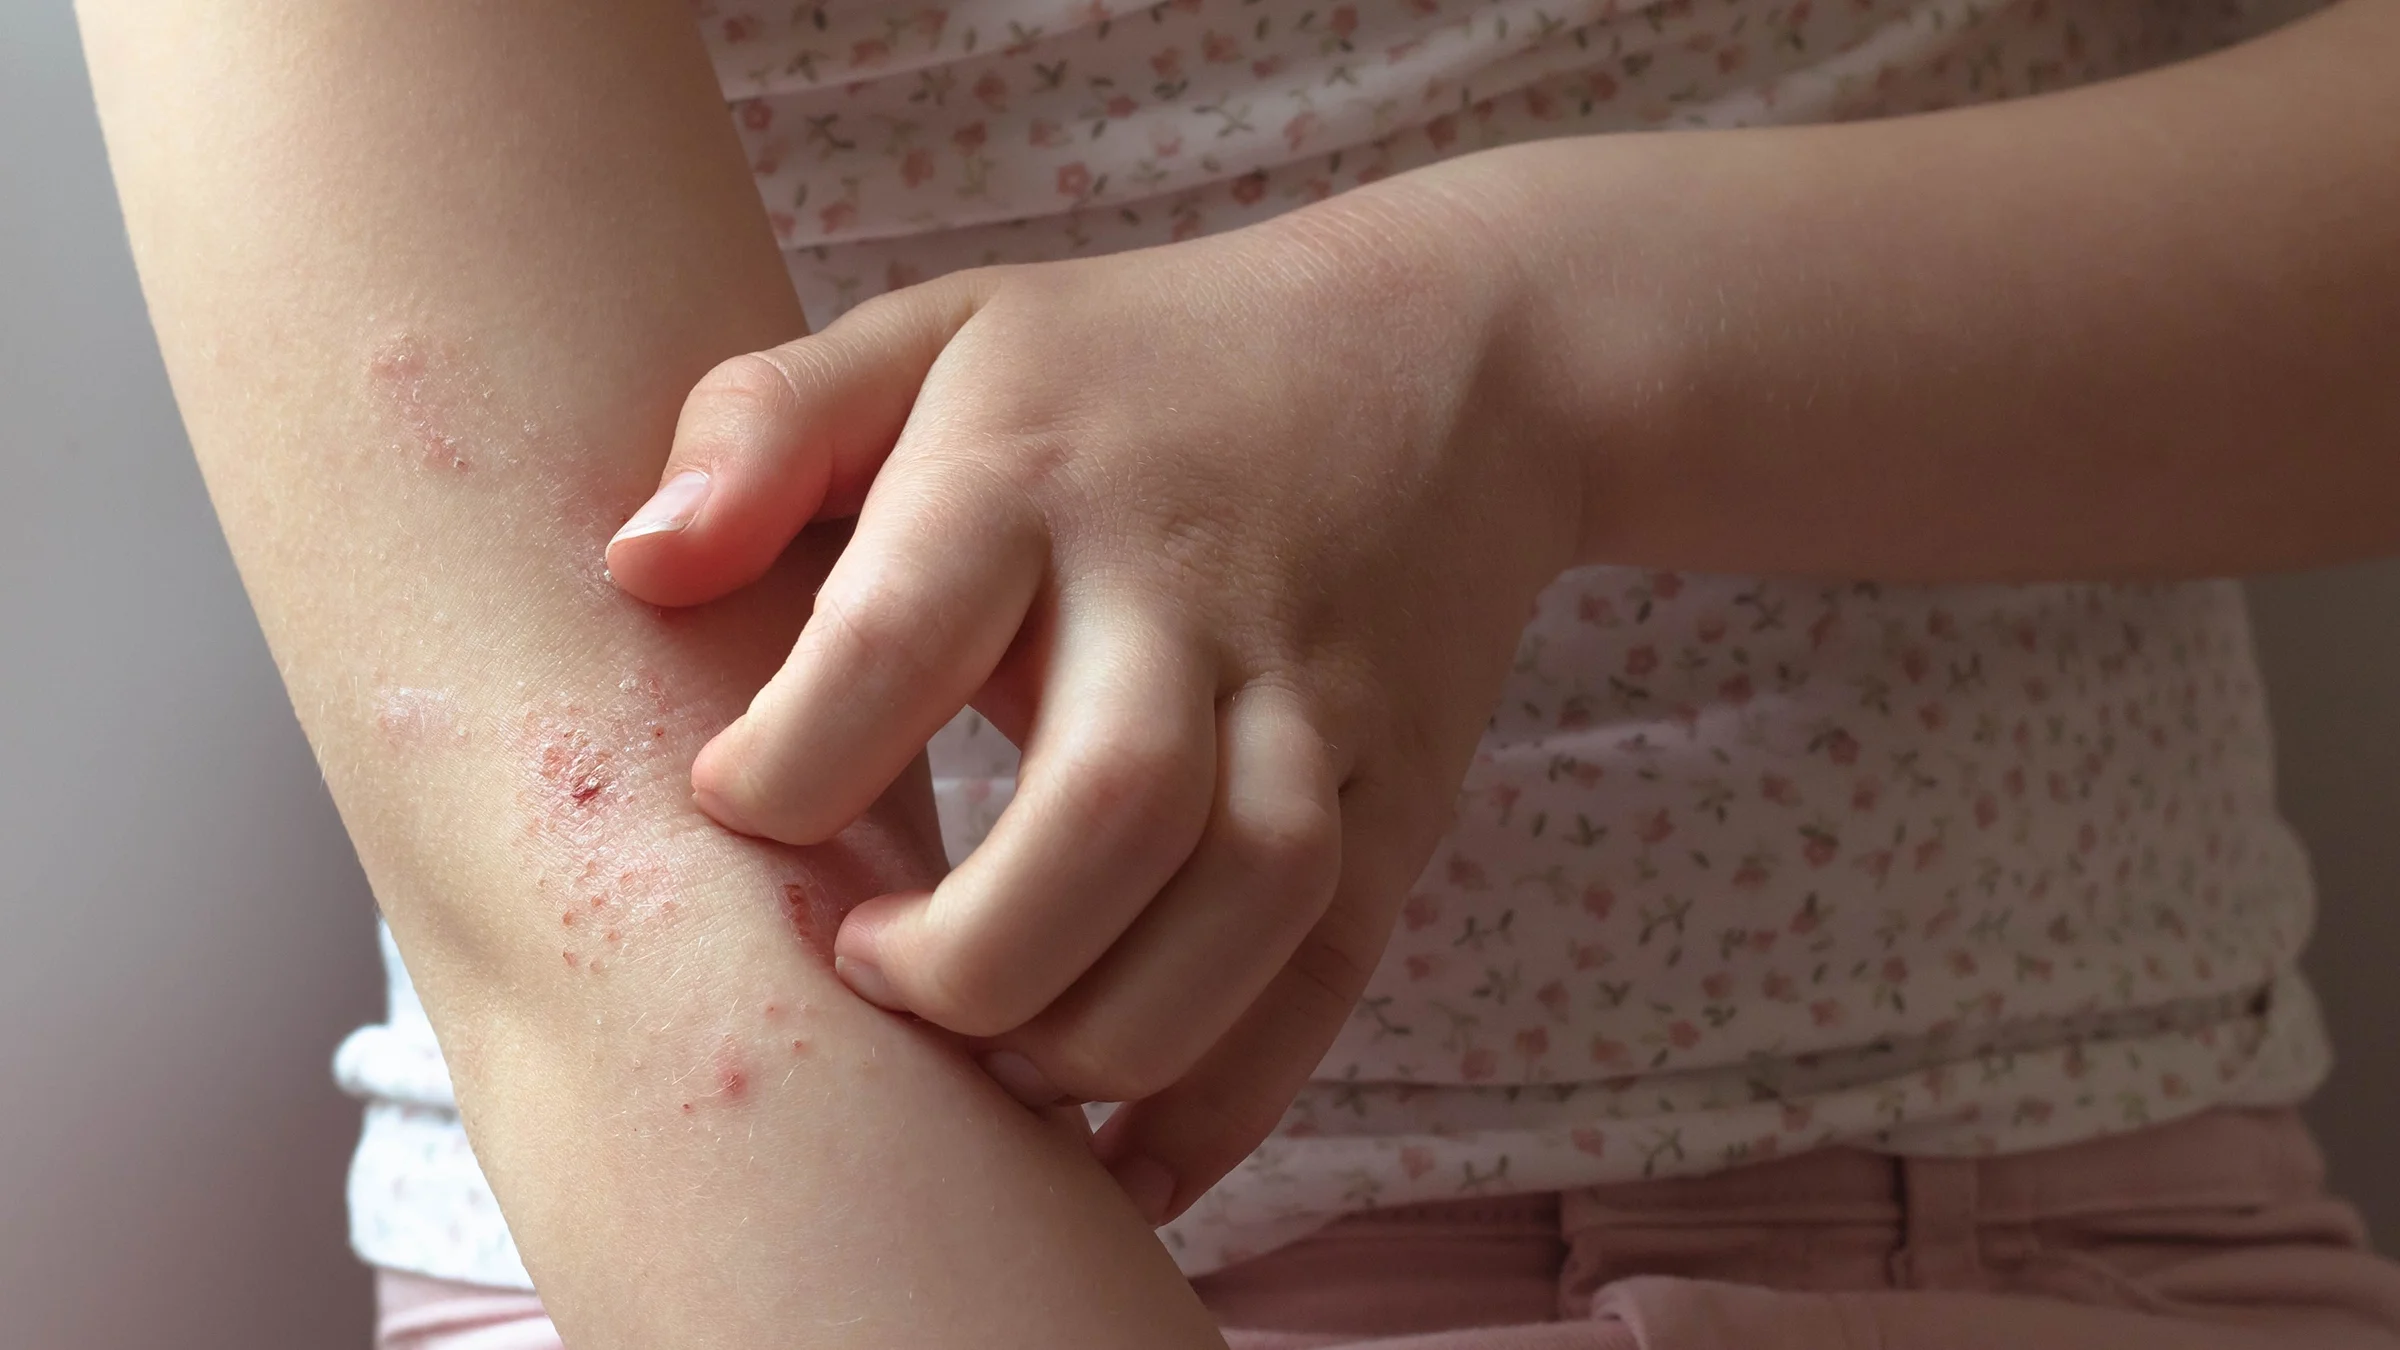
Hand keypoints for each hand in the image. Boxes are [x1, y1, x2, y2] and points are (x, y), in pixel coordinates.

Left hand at [605, 171, 1582, 1221]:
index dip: (786, 769)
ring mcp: (1317, 700)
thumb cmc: (1130, 369)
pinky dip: (1228, 1100)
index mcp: (1033, 467)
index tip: (739, 810)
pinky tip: (1122, 1161)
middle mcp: (1187, 591)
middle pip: (1108, 808)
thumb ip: (765, 423)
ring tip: (993, 1059)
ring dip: (1104, 1037)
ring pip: (1250, 907)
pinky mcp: (1401, 794)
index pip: (895, 642)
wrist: (1438, 361)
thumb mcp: (937, 331)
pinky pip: (1330, 972)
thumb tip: (636, 569)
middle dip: (965, 952)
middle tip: (867, 970)